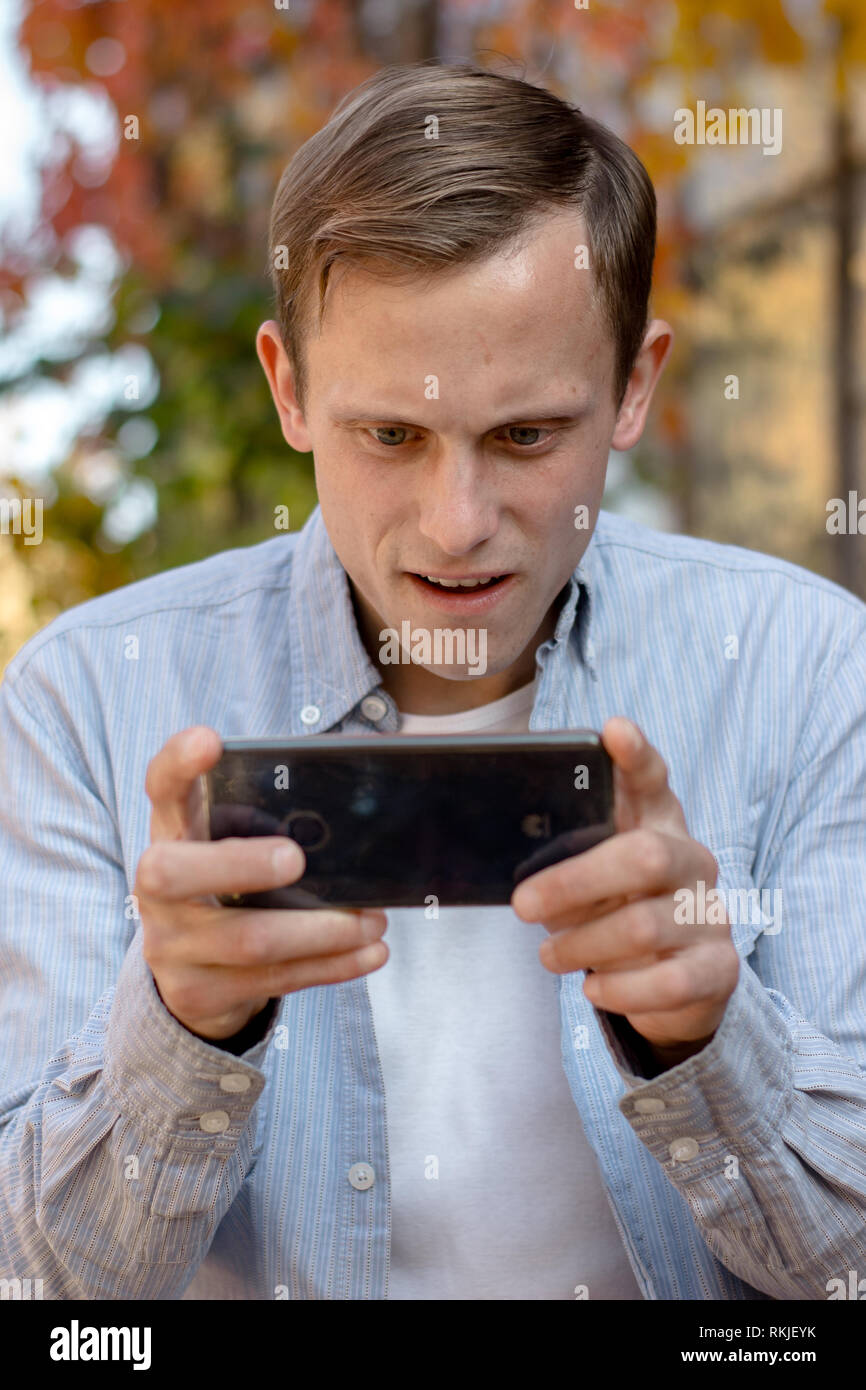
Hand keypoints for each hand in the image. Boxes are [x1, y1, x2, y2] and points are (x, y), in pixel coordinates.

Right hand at [136, 726, 388, 1041]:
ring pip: (246, 940)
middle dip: (239, 865)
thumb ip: (271, 818)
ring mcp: (172, 945)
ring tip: (373, 920)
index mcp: (172, 834)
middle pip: (172, 873)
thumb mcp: (232, 844)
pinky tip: (370, 953)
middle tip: (296, 858)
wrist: (192, 971)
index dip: (178, 764)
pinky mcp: (199, 991)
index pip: (161, 788)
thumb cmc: (229, 885)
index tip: (209, 740)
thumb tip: (361, 787)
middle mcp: (156, 890)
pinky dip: (330, 966)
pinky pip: (272, 980)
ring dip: (321, 931)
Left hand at [511, 717, 739, 1058]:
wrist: (673, 985)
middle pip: (643, 856)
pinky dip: (619, 989)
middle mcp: (691, 861)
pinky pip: (666, 983)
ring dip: (584, 944)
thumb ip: (564, 863)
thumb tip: (522, 877)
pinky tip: (593, 988)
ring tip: (550, 955)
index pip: (652, 780)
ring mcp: (710, 914)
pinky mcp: (718, 969)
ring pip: (644, 926)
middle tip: (522, 903)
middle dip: (574, 881)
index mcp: (658, 824)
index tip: (613, 730)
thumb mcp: (587, 881)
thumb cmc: (614, 912)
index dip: (636, 756)